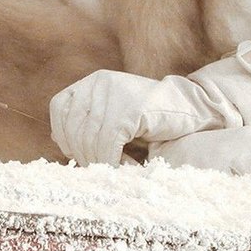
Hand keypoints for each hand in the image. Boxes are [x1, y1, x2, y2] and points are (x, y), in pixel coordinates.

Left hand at [49, 70, 226, 164]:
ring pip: (91, 138)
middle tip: (100, 169)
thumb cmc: (151, 117)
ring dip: (101, 161)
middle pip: (75, 126)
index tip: (73, 153)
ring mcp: (115, 93)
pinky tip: (127, 165)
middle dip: (84, 154)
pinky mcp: (130, 108)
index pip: (59, 106)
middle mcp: (100, 82)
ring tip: (116, 169)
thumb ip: (90, 121)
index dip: (62, 132)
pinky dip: (113, 160)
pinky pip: (109, 142)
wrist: (191, 108)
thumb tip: (61, 142)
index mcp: (92, 81)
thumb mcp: (114, 113)